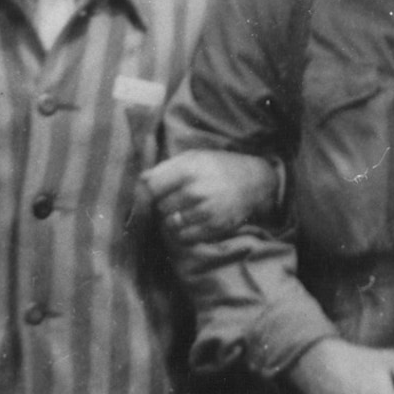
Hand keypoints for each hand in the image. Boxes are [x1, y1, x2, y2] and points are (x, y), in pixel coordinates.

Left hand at [134, 151, 278, 243]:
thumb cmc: (218, 167)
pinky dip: (183, 232)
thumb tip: (138, 181)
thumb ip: (165, 168)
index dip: (147, 191)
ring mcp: (206, 211)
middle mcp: (196, 190)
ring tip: (183, 211)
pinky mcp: (214, 227)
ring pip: (170, 224)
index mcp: (188, 169)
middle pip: (159, 207)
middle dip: (162, 205)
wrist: (255, 181)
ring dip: (172, 220)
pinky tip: (191, 222)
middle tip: (174, 201)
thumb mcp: (194, 157)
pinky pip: (184, 237)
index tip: (153, 193)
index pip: (150, 187)